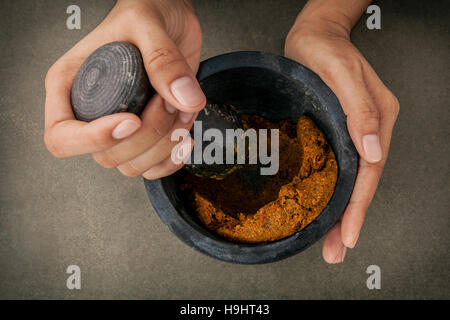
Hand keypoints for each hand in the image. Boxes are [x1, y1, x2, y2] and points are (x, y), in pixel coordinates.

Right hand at [44, 0, 203, 178]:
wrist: (171, 17)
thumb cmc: (145, 11)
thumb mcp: (148, 25)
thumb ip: (164, 61)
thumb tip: (183, 99)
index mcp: (71, 85)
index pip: (62, 136)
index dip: (93, 139)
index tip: (130, 120)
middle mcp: (92, 112)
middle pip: (106, 156)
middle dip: (146, 136)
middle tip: (168, 101)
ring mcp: (119, 127)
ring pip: (131, 165)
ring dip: (164, 145)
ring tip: (182, 110)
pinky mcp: (145, 134)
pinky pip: (151, 167)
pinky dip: (171, 159)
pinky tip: (184, 136)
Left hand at [285, 14, 398, 262]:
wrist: (312, 35)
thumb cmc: (324, 49)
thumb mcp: (341, 74)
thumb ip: (359, 110)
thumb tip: (373, 150)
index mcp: (377, 118)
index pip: (369, 171)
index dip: (358, 205)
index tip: (348, 233)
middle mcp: (368, 129)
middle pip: (361, 182)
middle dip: (349, 218)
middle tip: (336, 250)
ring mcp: (354, 131)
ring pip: (350, 179)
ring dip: (341, 210)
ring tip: (330, 239)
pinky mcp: (337, 130)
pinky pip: (339, 166)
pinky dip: (333, 190)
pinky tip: (324, 204)